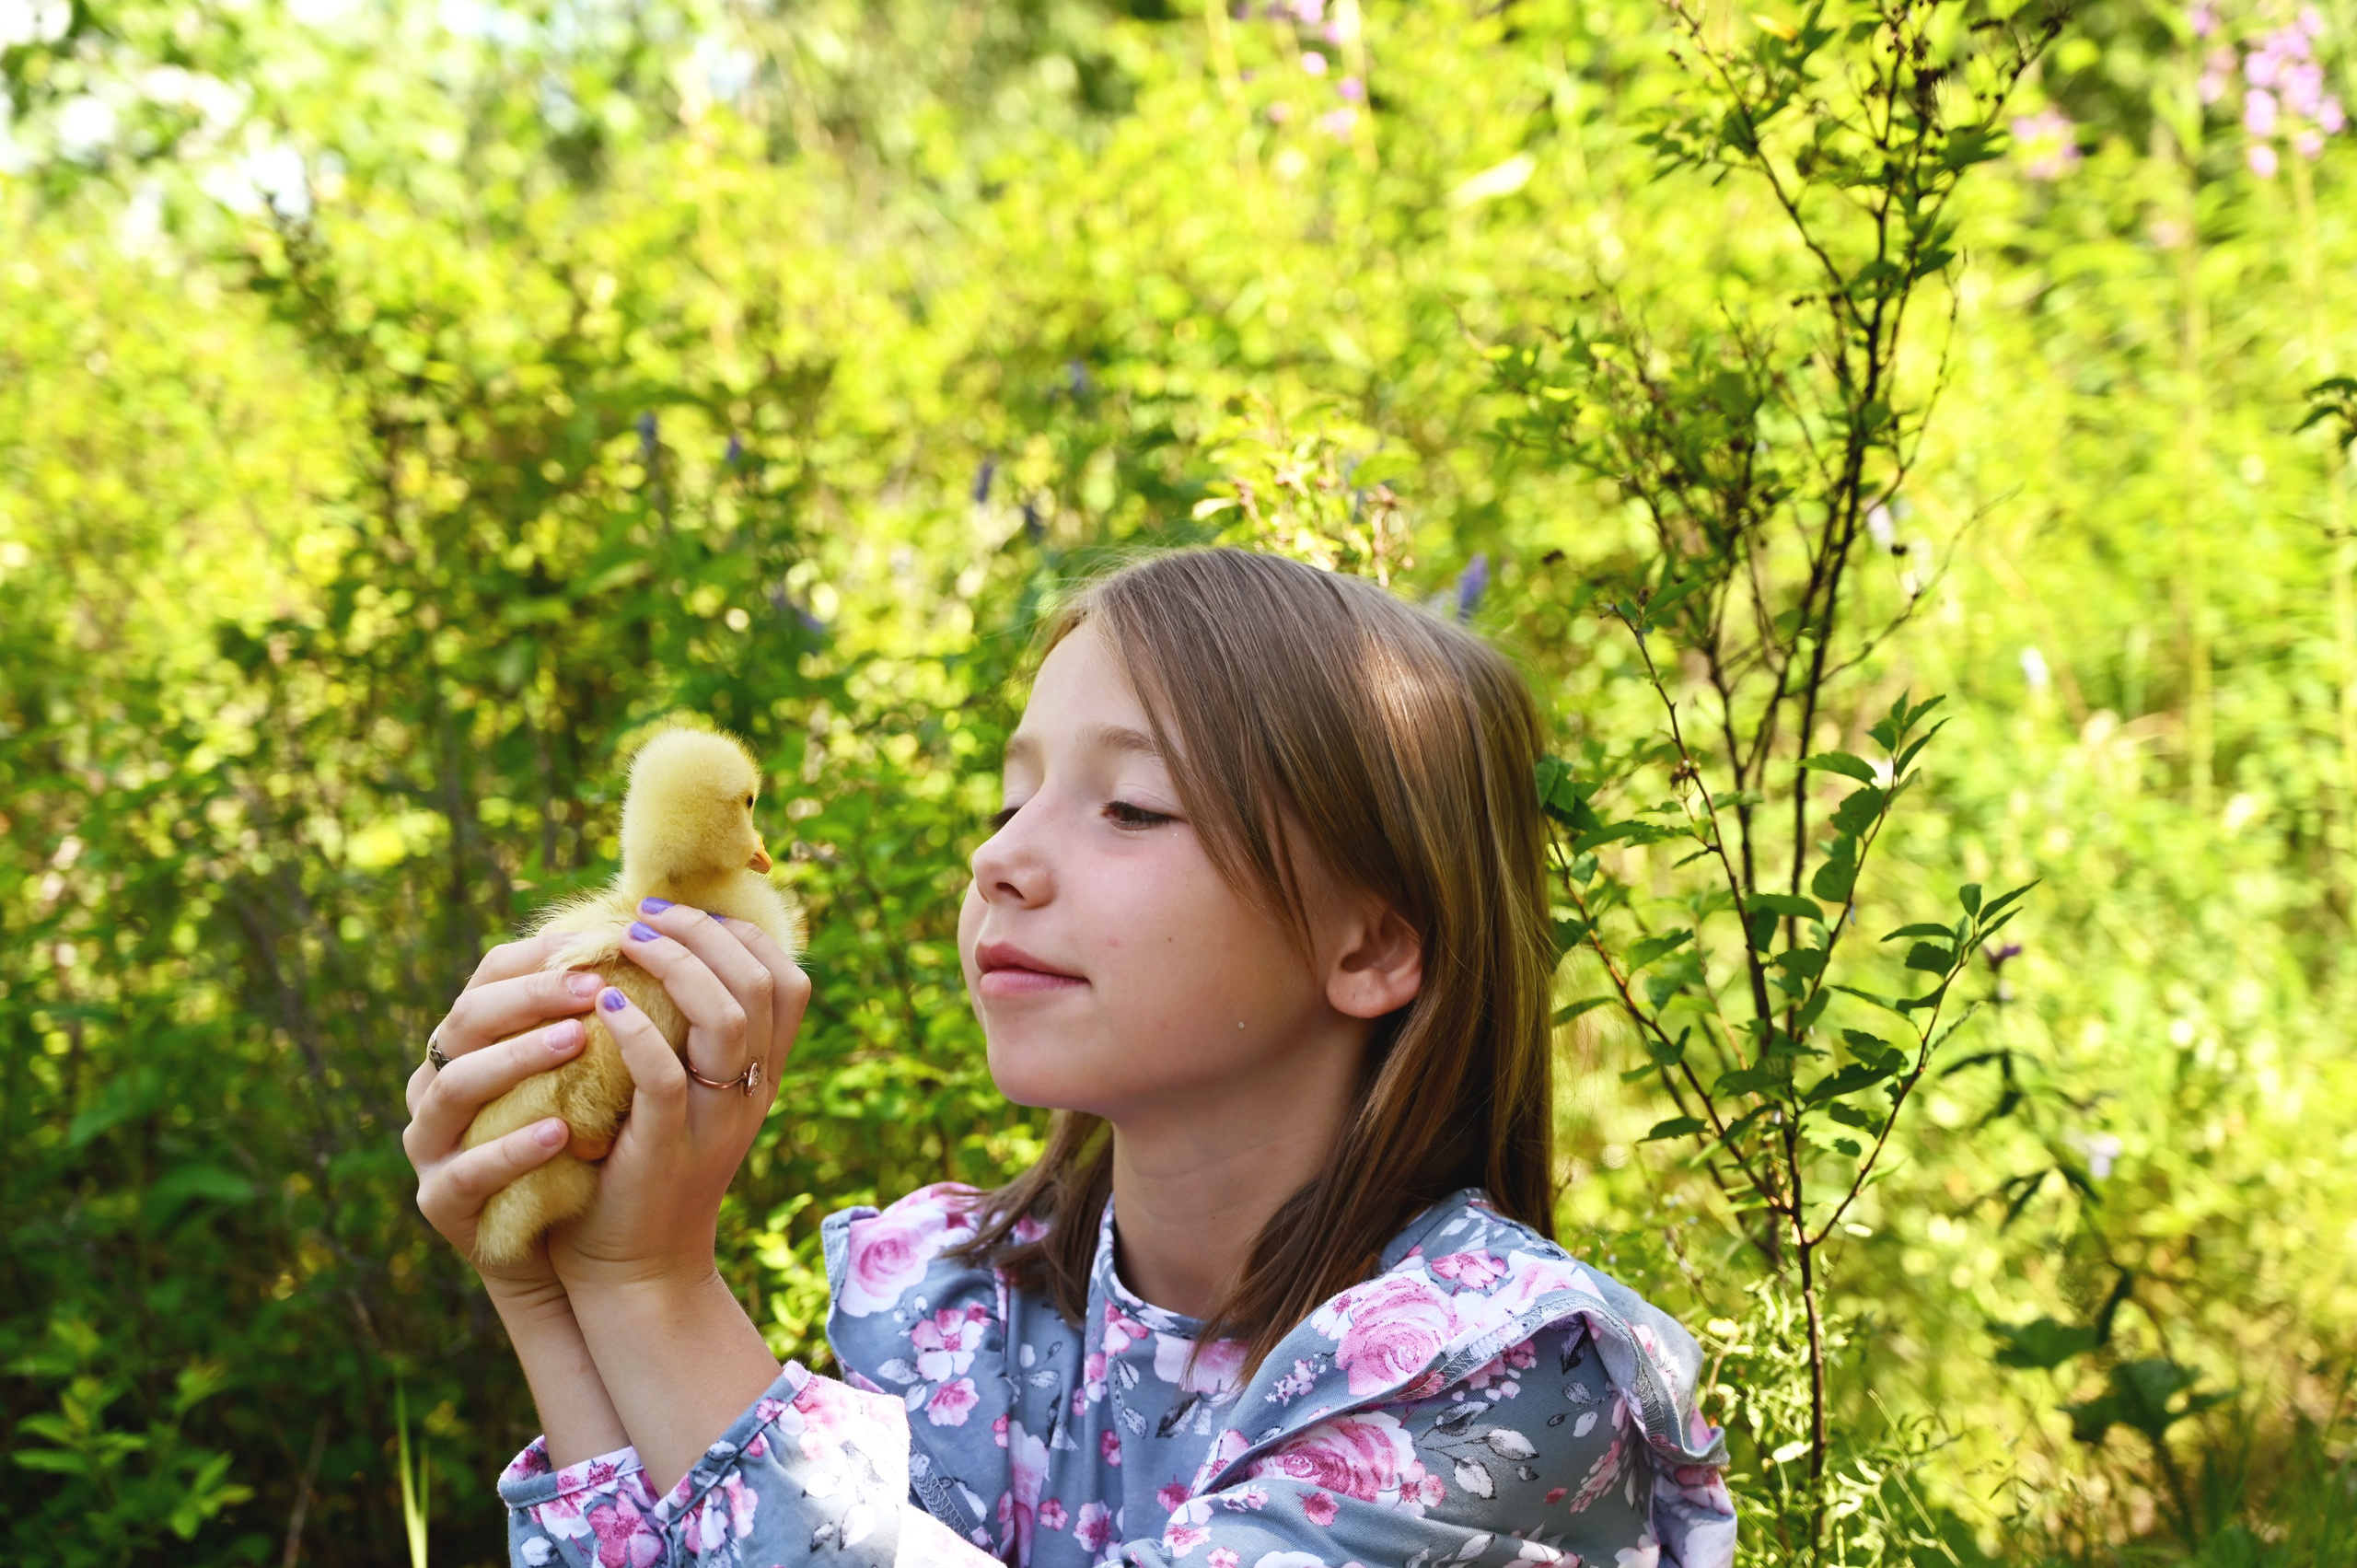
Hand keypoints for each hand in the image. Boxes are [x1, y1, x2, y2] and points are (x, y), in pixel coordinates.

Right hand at [401, 932, 603, 1297]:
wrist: (562, 1243)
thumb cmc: (579, 1142)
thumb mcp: (586, 1074)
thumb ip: (596, 1016)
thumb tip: (650, 937)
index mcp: (470, 1042)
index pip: (490, 976)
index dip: (542, 956)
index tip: (603, 943)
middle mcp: (437, 1083)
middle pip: (466, 1020)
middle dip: (530, 997)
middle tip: (594, 987)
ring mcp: (431, 1143)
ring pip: (456, 1087)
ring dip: (518, 1059)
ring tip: (578, 1041)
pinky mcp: (440, 1201)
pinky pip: (467, 1170)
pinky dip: (512, 1147)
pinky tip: (559, 1132)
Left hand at [547, 899, 809, 1293]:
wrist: (634, 1269)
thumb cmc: (639, 1169)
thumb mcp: (683, 1097)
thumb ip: (683, 1039)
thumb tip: (655, 954)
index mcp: (761, 1074)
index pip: (787, 980)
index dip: (738, 933)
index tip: (678, 915)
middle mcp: (751, 1092)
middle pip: (761, 983)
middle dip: (702, 932)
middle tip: (643, 914)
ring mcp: (715, 1120)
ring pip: (728, 1017)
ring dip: (675, 965)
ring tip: (625, 943)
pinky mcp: (667, 1147)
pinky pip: (664, 1074)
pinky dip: (635, 1029)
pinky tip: (602, 1003)